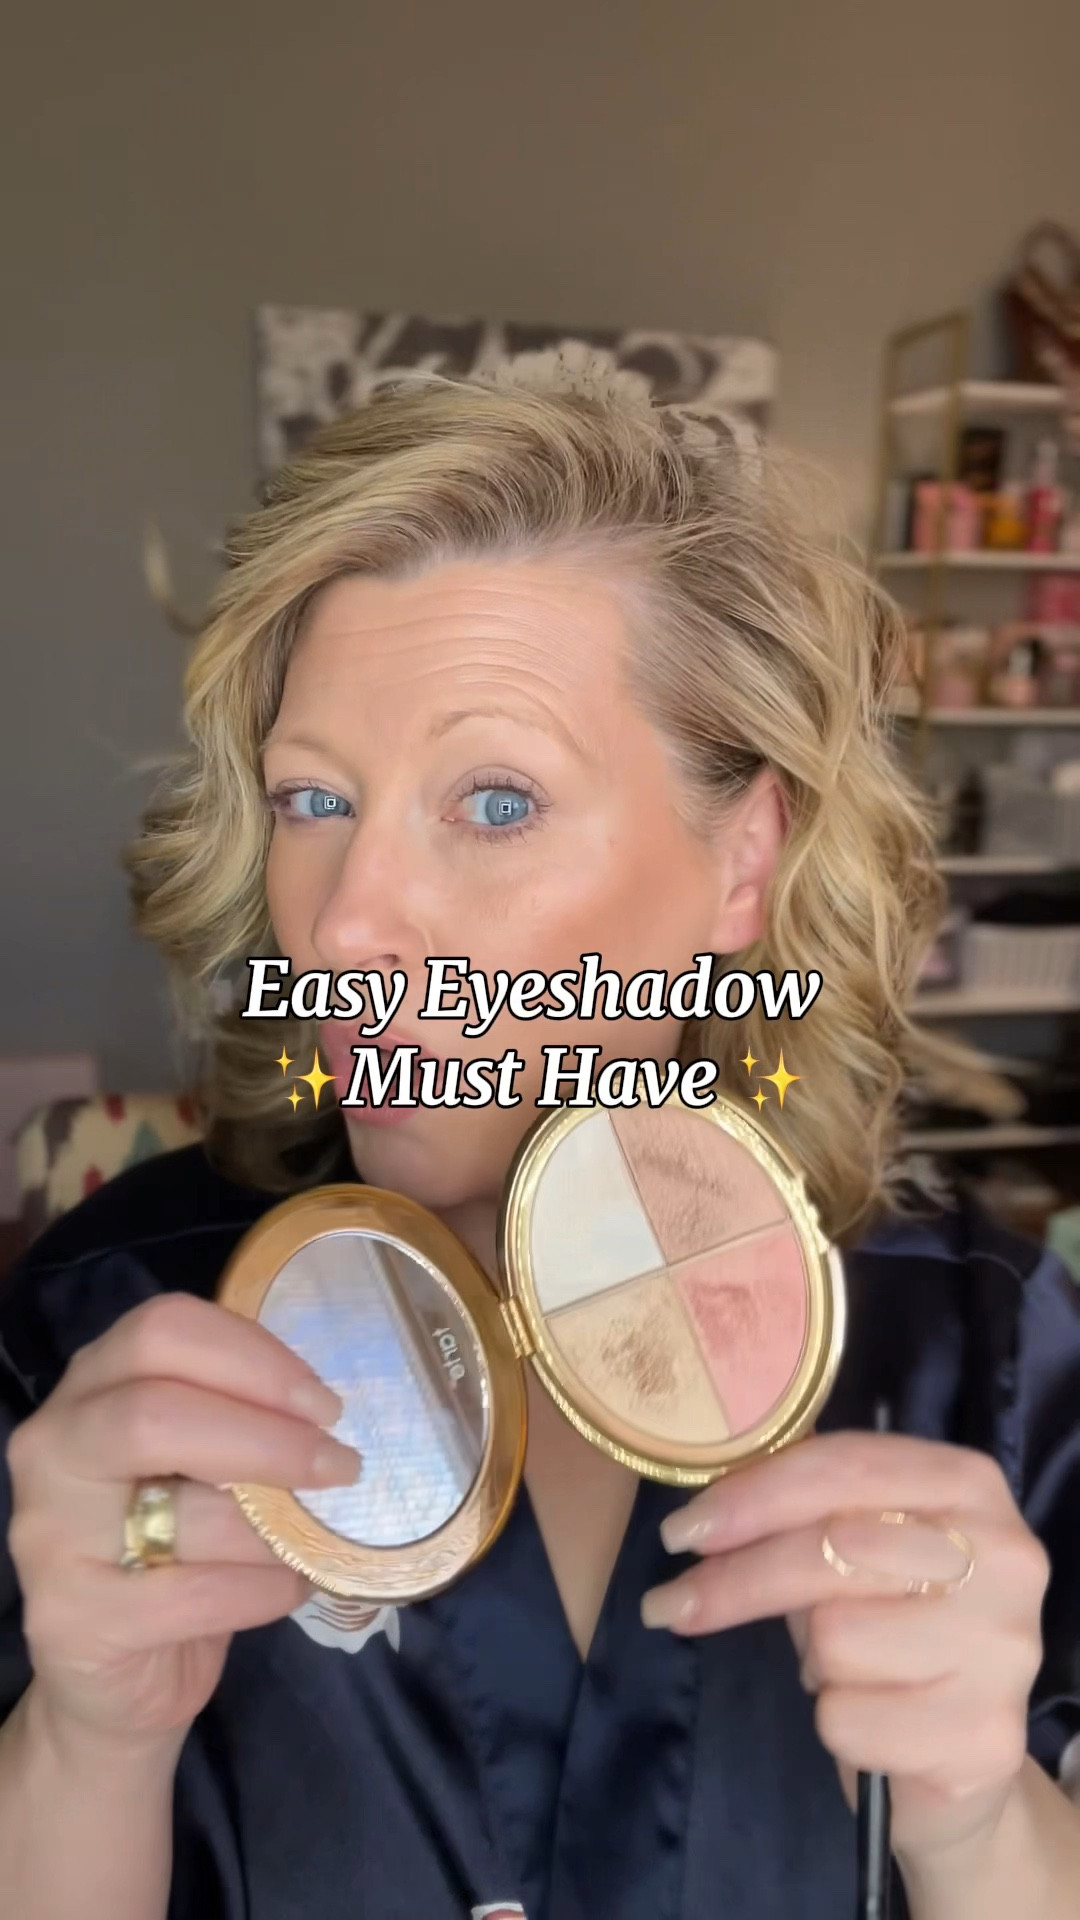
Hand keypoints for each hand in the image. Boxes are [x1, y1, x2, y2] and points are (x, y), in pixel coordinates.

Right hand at [6, 1292, 359, 1754]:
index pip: (163, 1329)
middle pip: (157, 1411)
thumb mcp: (196, 1465)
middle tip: (339, 1465)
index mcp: (90, 1385)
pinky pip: (196, 1595)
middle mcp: (53, 1447)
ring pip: (185, 1512)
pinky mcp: (71, 1619)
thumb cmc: (171, 1548)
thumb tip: (328, 1410)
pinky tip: (289, 1587)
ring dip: (276, 1528)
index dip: (254, 1358)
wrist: (114, 1681)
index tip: (323, 1404)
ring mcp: (50, 1536)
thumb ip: (236, 1418)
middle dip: (268, 1437)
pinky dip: (263, 1589)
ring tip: (314, 1538)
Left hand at [641, 1432, 1049, 1866]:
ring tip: (843, 1671)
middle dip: (736, 1580)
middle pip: (829, 1550)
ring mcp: (1003, 1646)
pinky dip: (838, 1725)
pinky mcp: (985, 1735)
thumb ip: (804, 1514)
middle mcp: (1003, 1555)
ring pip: (835, 1638)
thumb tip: (703, 1513)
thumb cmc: (894, 1627)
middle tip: (670, 1604)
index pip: (843, 1466)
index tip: (683, 1531)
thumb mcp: (856, 1550)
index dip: (752, 1495)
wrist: (964, 1754)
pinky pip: (849, 1719)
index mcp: (968, 1484)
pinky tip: (873, 1722)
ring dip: (814, 1663)